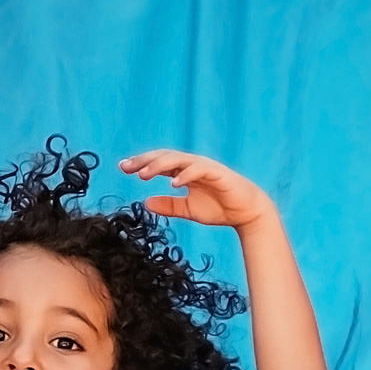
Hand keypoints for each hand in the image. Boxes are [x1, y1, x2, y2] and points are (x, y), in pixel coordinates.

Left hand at [120, 149, 274, 228]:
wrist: (247, 213)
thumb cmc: (220, 208)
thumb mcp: (188, 209)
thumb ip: (169, 205)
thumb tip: (146, 203)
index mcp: (184, 172)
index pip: (159, 164)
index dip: (141, 164)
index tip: (123, 168)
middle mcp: (192, 165)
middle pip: (164, 157)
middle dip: (144, 160)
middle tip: (126, 167)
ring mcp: (205, 167)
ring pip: (178, 159)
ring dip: (160, 165)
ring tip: (143, 174)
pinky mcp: (217, 172)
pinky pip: (198, 169)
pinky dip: (186, 174)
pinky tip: (174, 183)